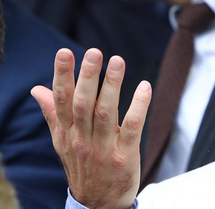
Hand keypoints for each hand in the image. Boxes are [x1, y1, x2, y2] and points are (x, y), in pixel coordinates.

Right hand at [30, 48, 150, 208]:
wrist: (98, 205)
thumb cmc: (83, 166)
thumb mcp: (63, 142)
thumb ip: (53, 114)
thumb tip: (38, 89)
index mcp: (67, 133)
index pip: (62, 100)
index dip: (62, 76)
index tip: (64, 52)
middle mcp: (82, 139)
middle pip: (83, 104)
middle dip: (87, 77)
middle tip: (94, 53)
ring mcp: (103, 148)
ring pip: (106, 113)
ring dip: (112, 86)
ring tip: (118, 61)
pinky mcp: (124, 157)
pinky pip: (131, 129)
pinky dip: (138, 107)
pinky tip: (144, 87)